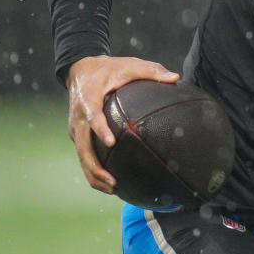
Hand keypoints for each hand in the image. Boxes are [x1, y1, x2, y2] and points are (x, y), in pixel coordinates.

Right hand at [66, 55, 178, 193]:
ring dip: (93, 175)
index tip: (111, 142)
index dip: (100, 129)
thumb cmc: (110, 68)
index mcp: (89, 98)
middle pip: (82, 147)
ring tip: (113, 189)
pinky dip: (93, 171)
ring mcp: (76, 128)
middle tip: (113, 181)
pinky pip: (84, 155)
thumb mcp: (130, 64)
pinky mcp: (78, 135)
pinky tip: (109, 183)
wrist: (81, 69)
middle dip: (95, 167)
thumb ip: (152, 71)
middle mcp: (78, 117)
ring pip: (82, 156)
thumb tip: (176, 78)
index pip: (92, 115)